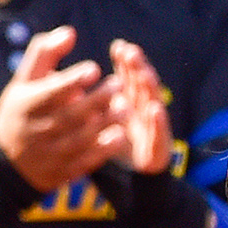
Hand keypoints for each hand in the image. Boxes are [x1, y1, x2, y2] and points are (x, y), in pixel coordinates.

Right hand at [0, 26, 123, 195]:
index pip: (50, 93)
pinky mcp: (59, 171)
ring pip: (79, 139)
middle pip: (68, 116)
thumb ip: (46, 52)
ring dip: (105, 124)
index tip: (95, 68)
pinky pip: (82, 162)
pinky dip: (102, 150)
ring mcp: (47, 153)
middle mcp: (35, 130)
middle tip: (120, 84)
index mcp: (25, 105)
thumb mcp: (25, 79)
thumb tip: (70, 32)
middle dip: (96, 100)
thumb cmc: (22, 107)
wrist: (5, 158)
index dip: (72, 81)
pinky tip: (120, 135)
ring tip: (127, 108)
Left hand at [101, 39, 173, 178]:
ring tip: (144, 73)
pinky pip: (159, 134)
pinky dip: (158, 122)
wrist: (127, 179)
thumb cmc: (110, 144)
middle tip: (131, 53)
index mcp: (129, 103)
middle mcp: (143, 112)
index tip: (119, 47)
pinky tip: (154, 109)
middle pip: (143, 86)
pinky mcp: (158, 149)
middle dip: (138, 68)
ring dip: (150, 88)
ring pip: (153, 104)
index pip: (129, 78)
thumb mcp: (97, 120)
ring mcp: (152, 129)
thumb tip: (68, 79)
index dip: (126, 62)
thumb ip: (89, 100)